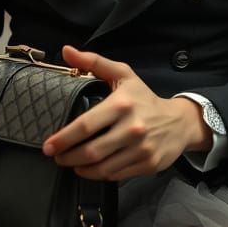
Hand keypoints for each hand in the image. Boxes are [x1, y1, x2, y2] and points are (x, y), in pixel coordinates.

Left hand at [41, 46, 206, 180]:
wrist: (179, 122)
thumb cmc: (144, 98)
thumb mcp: (123, 74)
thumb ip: (93, 62)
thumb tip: (66, 51)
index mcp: (121, 104)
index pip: (85, 125)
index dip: (63, 138)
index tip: (48, 146)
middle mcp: (132, 128)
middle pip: (91, 151)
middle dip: (68, 157)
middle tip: (57, 156)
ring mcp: (141, 149)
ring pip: (102, 167)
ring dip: (80, 168)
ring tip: (70, 163)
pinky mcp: (147, 165)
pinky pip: (115, 175)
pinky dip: (98, 174)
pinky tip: (90, 169)